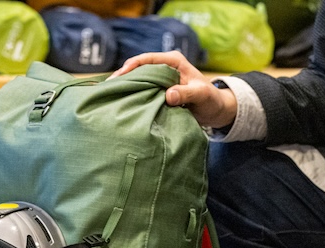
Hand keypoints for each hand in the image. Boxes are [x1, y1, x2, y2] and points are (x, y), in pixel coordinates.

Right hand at [109, 51, 237, 129]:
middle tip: (108, 88)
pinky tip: (121, 102)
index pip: (148, 59)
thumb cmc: (211, 100)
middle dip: (123, 77)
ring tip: (110, 95)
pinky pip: (143, 92)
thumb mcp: (201, 96)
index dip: (132, 66)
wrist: (216, 111)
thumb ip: (186, 94)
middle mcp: (165, 68)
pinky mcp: (159, 92)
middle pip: (139, 69)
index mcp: (174, 61)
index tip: (120, 77)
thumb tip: (169, 96)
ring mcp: (161, 80)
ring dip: (126, 87)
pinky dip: (133, 96)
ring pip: (139, 80)